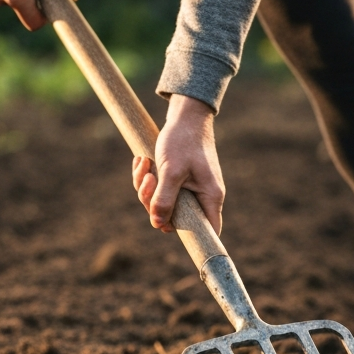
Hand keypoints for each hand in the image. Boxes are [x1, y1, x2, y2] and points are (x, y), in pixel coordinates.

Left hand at [132, 95, 223, 234]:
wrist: (185, 115)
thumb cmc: (183, 140)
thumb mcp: (171, 171)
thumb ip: (165, 199)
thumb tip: (158, 224)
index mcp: (209, 197)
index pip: (208, 231)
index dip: (194, 238)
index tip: (171, 230)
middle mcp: (202, 197)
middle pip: (174, 218)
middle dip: (153, 202)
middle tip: (149, 179)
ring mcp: (189, 189)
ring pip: (161, 203)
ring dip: (146, 186)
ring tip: (144, 163)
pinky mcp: (177, 181)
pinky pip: (158, 190)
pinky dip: (147, 177)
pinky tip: (143, 160)